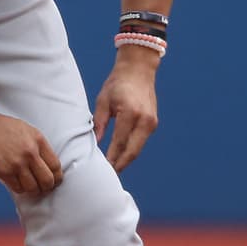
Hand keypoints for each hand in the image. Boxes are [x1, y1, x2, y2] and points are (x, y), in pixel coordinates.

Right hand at [0, 106, 63, 194]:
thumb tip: (44, 163)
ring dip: (32, 189)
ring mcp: (17, 163)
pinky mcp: (4, 171)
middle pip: (48, 180)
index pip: (55, 165)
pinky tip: (15, 182)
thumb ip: (36, 145)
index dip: (56, 177)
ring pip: (33, 187)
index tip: (54, 180)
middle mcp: (30, 152)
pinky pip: (18, 188)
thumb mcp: (25, 129)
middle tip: (42, 188)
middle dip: (47, 187)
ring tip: (28, 186)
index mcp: (38, 140)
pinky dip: (18, 188)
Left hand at [93, 46, 159, 171]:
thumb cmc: (117, 83)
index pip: (119, 143)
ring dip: (126, 159)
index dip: (111, 158)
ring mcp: (151, 122)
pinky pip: (140, 141)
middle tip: (107, 175)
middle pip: (132, 151)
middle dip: (120, 165)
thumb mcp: (103, 101)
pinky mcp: (153, 123)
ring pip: (137, 148)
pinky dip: (131, 150)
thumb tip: (94, 143)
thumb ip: (99, 123)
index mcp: (130, 113)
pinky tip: (120, 156)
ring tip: (112, 169)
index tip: (102, 168)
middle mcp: (144, 120)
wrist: (138, 69)